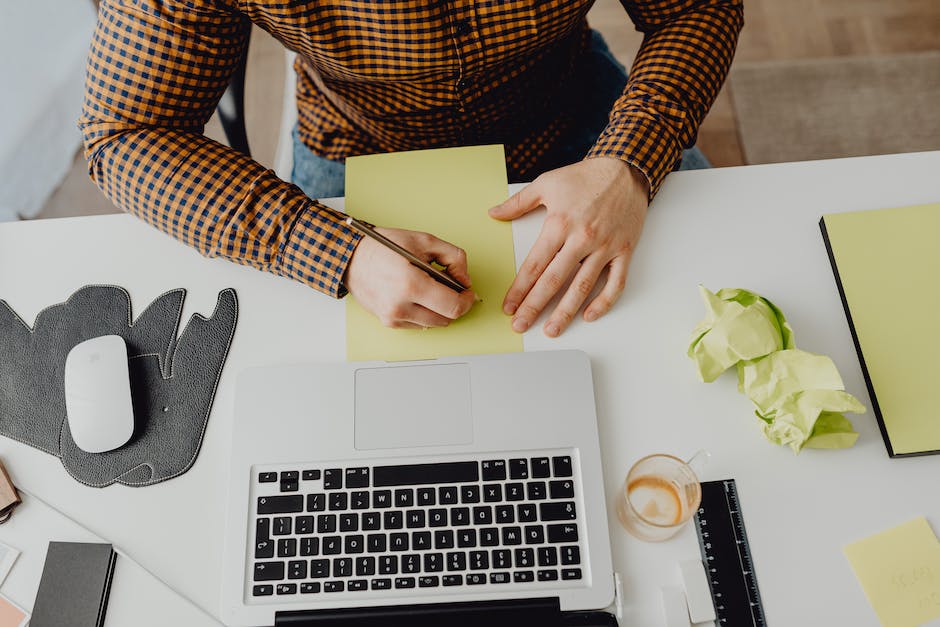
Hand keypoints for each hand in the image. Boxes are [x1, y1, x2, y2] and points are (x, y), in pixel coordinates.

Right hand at [344, 227, 476, 328]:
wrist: (350, 257)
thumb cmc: (383, 246)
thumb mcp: (425, 241)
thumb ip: (454, 258)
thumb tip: (464, 280)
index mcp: (412, 285)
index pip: (453, 307)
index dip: (467, 300)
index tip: (467, 292)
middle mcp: (401, 306)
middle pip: (446, 319)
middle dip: (454, 304)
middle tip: (452, 288)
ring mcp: (393, 317)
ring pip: (433, 324)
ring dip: (439, 309)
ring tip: (431, 289)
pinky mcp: (388, 322)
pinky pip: (418, 324)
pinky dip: (423, 312)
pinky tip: (417, 295)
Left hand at [488, 157, 649, 336]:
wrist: (626, 168)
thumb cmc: (586, 176)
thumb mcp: (547, 183)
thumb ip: (518, 203)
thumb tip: (493, 213)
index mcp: (560, 223)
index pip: (535, 264)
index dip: (520, 289)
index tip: (509, 306)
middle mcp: (582, 238)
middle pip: (554, 281)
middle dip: (535, 306)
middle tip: (521, 325)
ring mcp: (605, 246)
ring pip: (583, 287)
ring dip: (566, 312)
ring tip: (551, 330)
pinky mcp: (624, 251)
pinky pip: (615, 283)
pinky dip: (604, 302)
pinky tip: (589, 315)